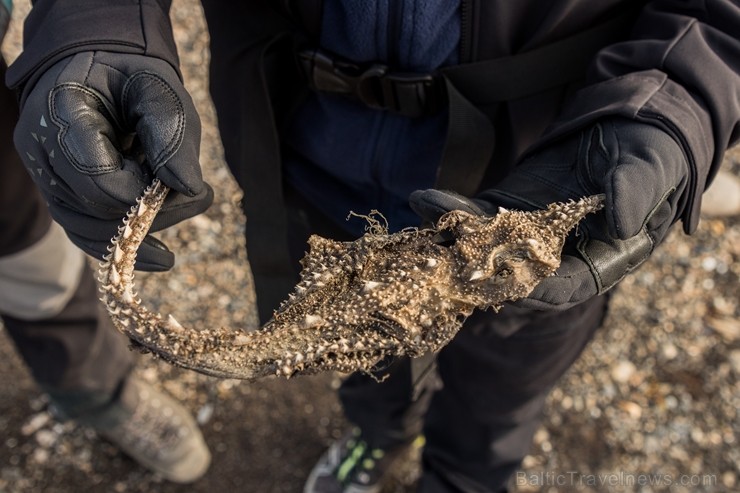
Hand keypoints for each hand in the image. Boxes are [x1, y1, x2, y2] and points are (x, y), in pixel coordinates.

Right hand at [14, 51, 212, 269]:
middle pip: (96, 208)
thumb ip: (172, 135)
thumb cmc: (132, 78)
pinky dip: (124, 246)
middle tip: (202, 197)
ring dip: (143, 230)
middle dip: (153, 212)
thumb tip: (189, 189)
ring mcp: (46, 175)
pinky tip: (161, 256)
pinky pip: (84, 231)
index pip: (100, 179)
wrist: (101, 70)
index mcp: (62, 113)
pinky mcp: (59, 193)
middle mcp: (42, 149)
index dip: (145, 192)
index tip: (181, 180)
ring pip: (88, 228)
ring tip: (190, 209)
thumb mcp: (160, 91)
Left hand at [411, 118, 689, 309]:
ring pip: (485, 247)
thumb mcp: (649, 170)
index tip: (503, 281)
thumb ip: (634, 195)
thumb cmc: (650, 152)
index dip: (534, 288)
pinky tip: (424, 199)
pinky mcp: (507, 210)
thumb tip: (620, 225)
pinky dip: (451, 211)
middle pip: (512, 276)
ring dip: (451, 238)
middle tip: (443, 259)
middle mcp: (557, 258)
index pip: (562, 288)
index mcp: (599, 261)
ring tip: (424, 215)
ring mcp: (526, 235)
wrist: (627, 126)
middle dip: (475, 269)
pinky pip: (475, 218)